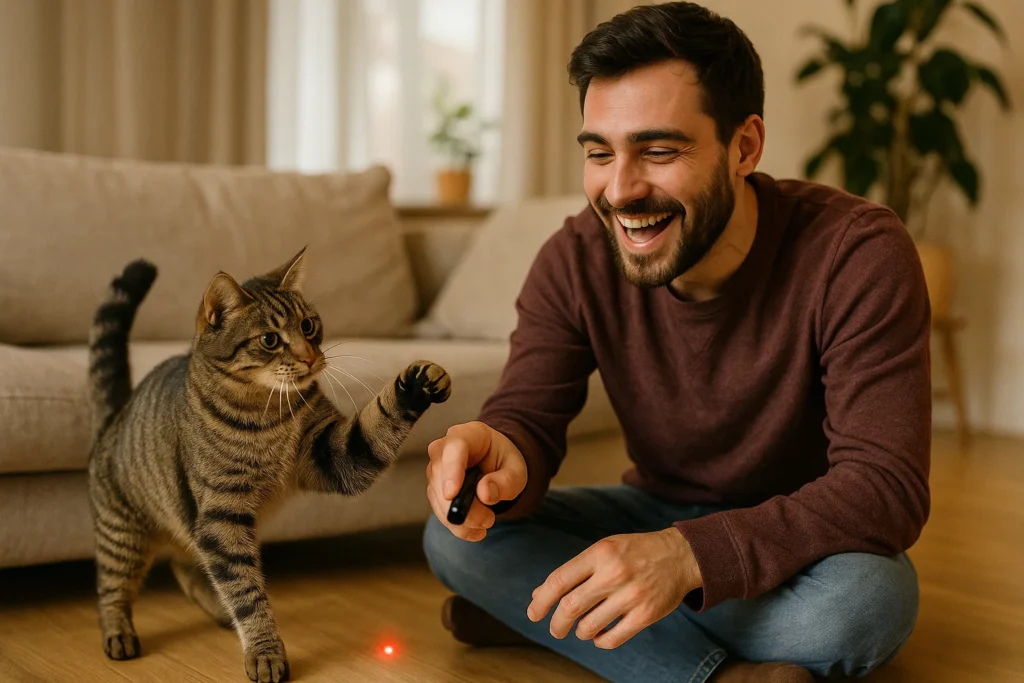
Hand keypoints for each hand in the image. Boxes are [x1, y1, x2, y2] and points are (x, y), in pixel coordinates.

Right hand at [426, 421, 527, 541]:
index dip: (451, 470)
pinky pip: (439, 510)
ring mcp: (436, 469)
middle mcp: (445, 448)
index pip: (454, 448)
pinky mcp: (435, 489)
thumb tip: (484, 493)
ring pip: (437, 496)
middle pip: (440, 475)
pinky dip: (457, 525)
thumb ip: (505, 481)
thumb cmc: (504, 462)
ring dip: (461, 517)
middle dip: (460, 504)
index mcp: (468, 434)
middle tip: (487, 520)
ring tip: (486, 522)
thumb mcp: (516, 471)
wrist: (496, 466)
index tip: (451, 494)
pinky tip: (475, 530)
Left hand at [527, 528, 701, 648]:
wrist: (680, 556)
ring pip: (589, 627)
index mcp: (600, 553)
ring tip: (582, 628)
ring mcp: (631, 595)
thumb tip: (538, 594)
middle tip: (556, 629)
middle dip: (557, 623)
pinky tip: (600, 635)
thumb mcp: (603, 550)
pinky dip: (600, 641)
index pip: (559, 580)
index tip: (533, 613)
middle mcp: (614, 573)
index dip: (541, 601)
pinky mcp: (646, 614)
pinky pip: (612, 639)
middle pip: (570, 607)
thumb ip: (573, 571)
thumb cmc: (635, 552)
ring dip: (580, 632)